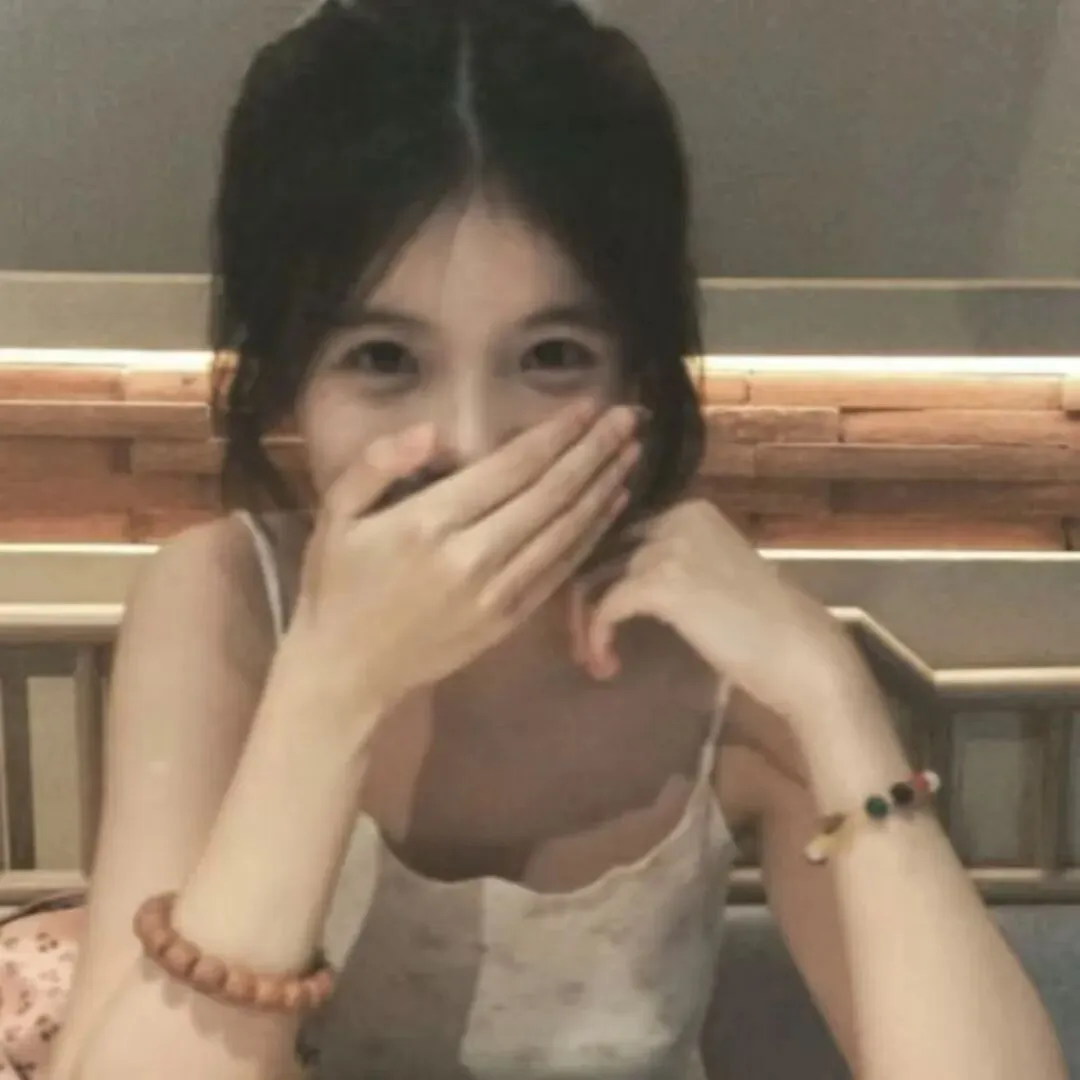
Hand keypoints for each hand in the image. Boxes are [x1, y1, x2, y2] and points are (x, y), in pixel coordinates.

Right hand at [290, 401, 641, 721]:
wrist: (347, 672)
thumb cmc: (338, 585)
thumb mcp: (335, 514)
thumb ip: (377, 465)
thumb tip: (430, 432)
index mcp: (429, 523)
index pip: (510, 468)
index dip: (555, 435)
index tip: (587, 405)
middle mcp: (472, 556)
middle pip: (550, 495)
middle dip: (594, 452)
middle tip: (627, 418)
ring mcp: (496, 593)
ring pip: (565, 532)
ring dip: (602, 488)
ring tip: (631, 452)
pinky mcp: (509, 621)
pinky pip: (560, 570)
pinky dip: (591, 534)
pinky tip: (612, 505)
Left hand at [570, 499, 852, 722]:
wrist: (802, 653)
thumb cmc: (762, 626)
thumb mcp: (710, 576)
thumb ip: (669, 565)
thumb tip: (611, 580)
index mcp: (690, 509)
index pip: (619, 533)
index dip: (598, 575)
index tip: (592, 616)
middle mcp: (676, 516)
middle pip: (601, 552)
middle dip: (582, 600)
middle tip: (583, 645)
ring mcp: (668, 546)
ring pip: (595, 580)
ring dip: (587, 626)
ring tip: (597, 662)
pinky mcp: (661, 582)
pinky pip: (605, 607)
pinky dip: (597, 637)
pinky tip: (607, 664)